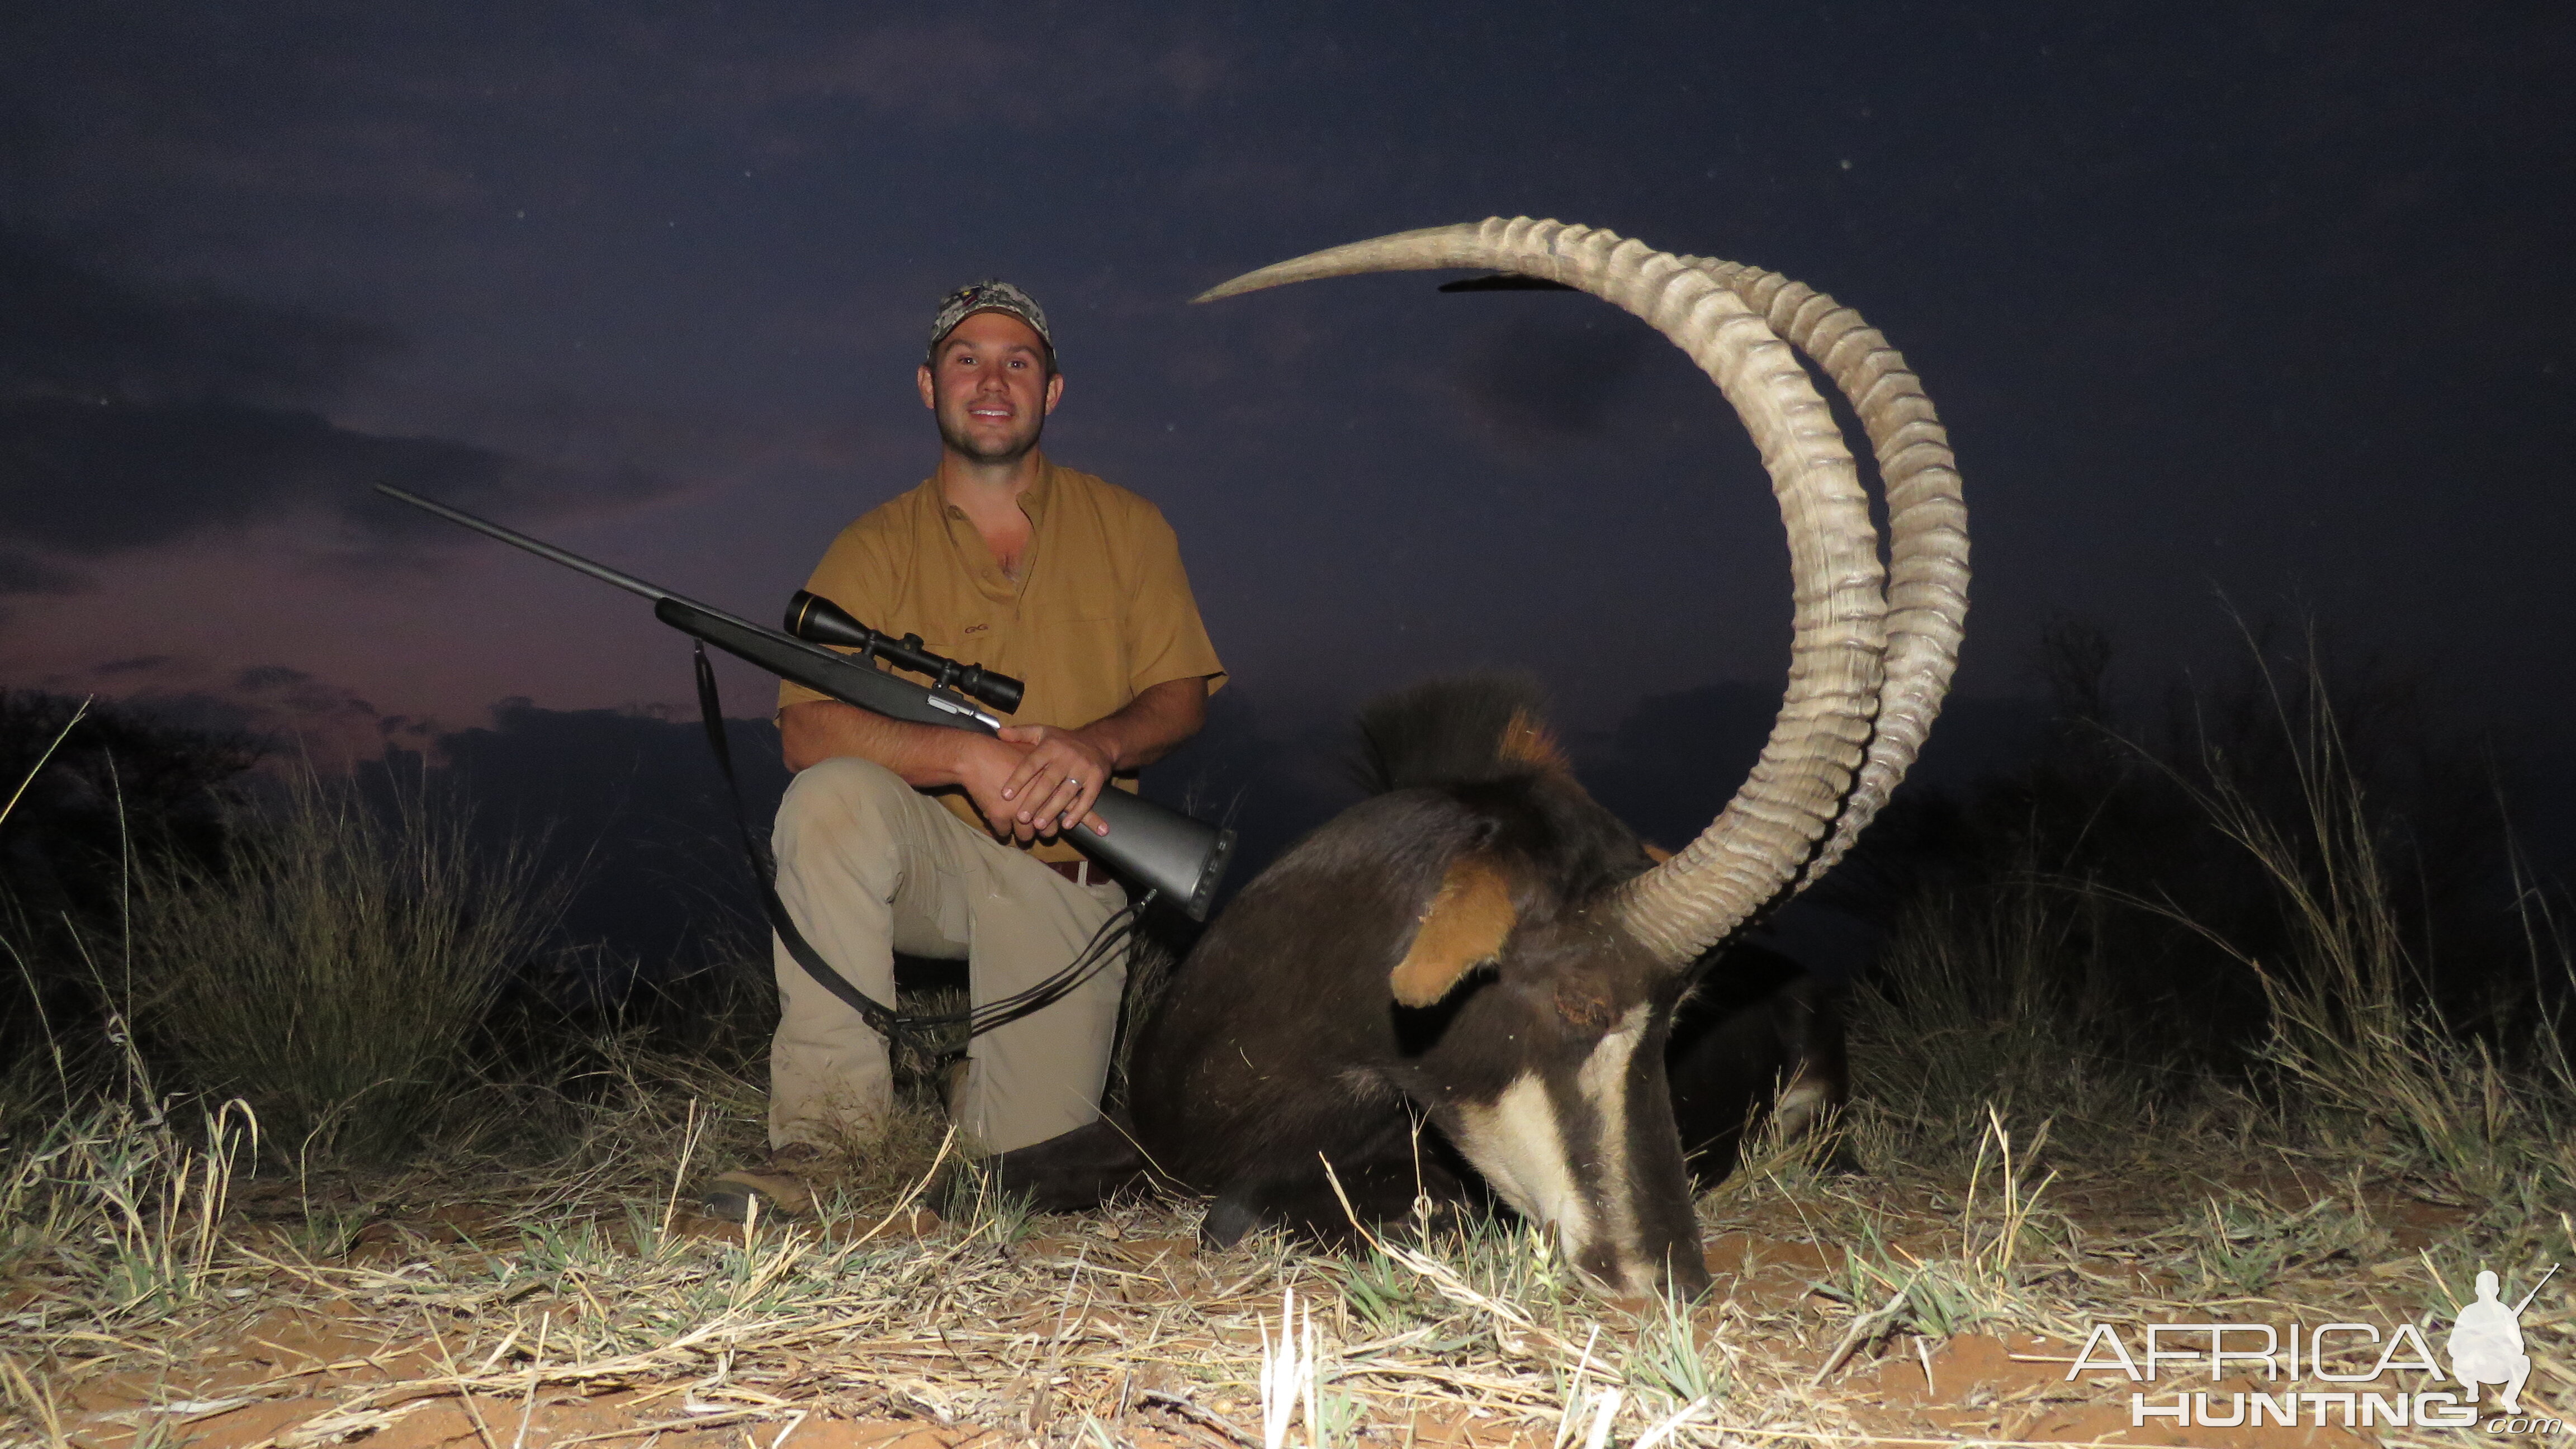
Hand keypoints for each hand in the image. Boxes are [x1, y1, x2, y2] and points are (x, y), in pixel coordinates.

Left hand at [994, 723, 1114, 838]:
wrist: (1099, 741)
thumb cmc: (1064, 740)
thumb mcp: (1042, 731)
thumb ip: (1021, 733)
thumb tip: (999, 732)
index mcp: (1050, 746)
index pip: (1031, 764)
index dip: (1018, 780)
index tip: (1005, 795)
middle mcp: (1067, 757)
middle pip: (1048, 782)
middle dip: (1034, 801)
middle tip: (1021, 818)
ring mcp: (1084, 768)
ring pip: (1066, 793)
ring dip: (1053, 810)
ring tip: (1039, 825)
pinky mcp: (1097, 779)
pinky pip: (1088, 798)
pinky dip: (1078, 813)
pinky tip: (1067, 825)